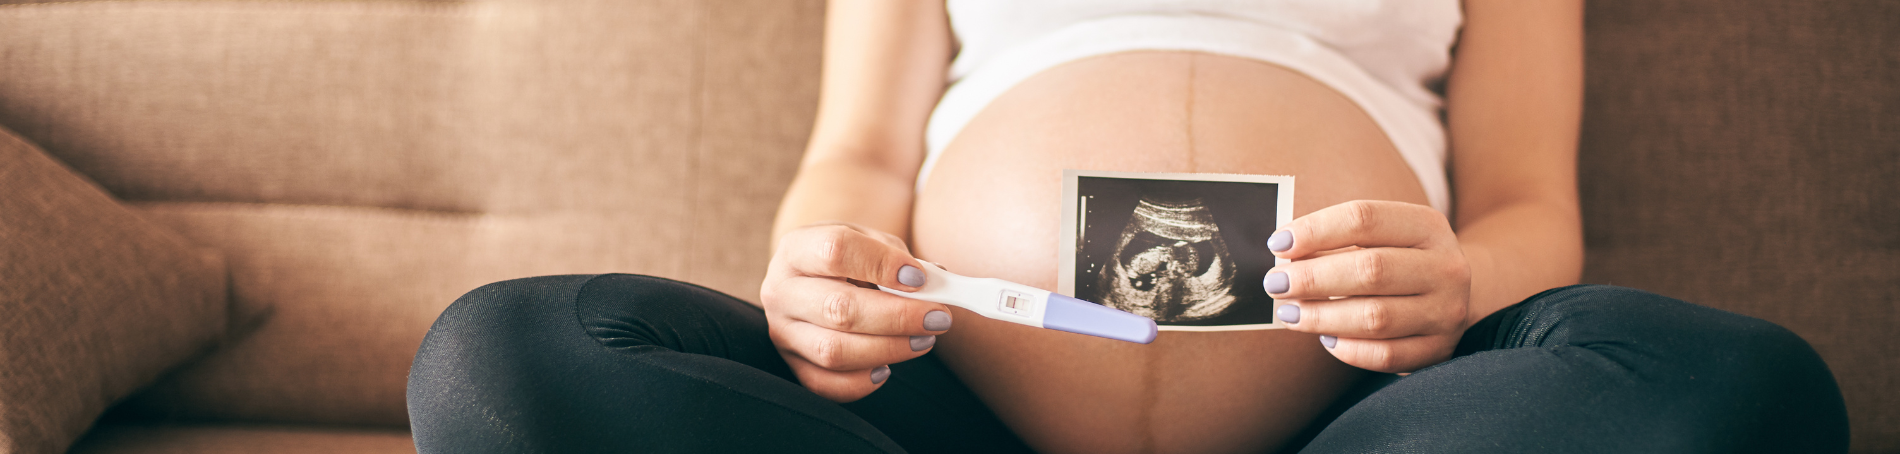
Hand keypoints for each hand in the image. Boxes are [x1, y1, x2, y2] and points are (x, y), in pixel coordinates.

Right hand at [760, 223, 952, 401]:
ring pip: (834, 352)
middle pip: (838, 309)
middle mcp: (781, 291)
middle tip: (937, 317)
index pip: (835, 252)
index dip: (881, 265)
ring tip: (923, 340)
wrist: (817, 275)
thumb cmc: (851, 259)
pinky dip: (861, 382)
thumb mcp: (871, 243)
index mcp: (797, 249)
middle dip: (898, 317)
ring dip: (888, 349)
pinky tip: (886, 368)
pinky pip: (825, 385)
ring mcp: (782, 332)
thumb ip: (899, 259)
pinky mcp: (791, 365)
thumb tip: (934, 284)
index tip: (919, 278)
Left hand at [1265, 200, 1471, 372]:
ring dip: (1321, 316)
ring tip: (1289, 312)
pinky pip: (1386, 355)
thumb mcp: (1382, 236)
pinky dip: (1348, 349)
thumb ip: (1338, 240)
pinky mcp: (1440, 349)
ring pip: (1375, 318)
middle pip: (1370, 270)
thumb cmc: (1398, 258)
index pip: (1364, 219)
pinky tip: (1325, 338)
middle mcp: (1445, 267)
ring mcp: (1447, 311)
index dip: (1316, 230)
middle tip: (1275, 283)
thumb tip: (1284, 255)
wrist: (1453, 292)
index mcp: (1428, 226)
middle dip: (1313, 277)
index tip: (1277, 244)